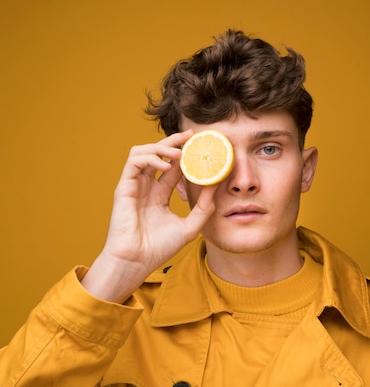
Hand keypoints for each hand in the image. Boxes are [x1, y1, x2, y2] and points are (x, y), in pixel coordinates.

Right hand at [81, 130, 214, 302]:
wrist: (136, 262)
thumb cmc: (158, 248)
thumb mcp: (190, 226)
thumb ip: (203, 206)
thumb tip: (217, 184)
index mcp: (159, 195)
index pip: (174, 167)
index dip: (187, 155)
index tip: (203, 146)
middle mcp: (146, 187)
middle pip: (159, 154)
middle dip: (175, 142)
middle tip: (193, 135)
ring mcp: (134, 186)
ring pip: (144, 152)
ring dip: (162, 147)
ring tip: (180, 153)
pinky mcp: (124, 187)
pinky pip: (134, 162)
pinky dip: (151, 158)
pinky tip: (166, 167)